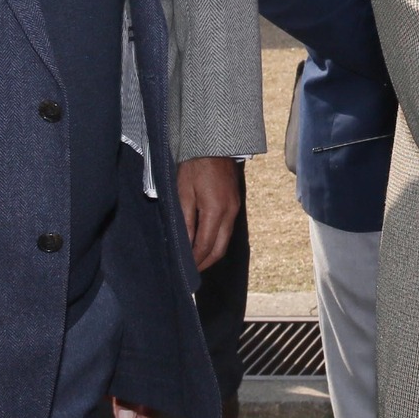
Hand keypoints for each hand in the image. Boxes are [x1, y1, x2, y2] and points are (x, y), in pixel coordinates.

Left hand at [178, 156, 240, 271]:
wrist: (214, 145)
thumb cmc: (194, 167)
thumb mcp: (183, 193)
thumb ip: (185, 222)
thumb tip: (184, 245)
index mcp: (215, 211)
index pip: (205, 246)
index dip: (194, 261)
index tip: (184, 271)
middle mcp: (230, 213)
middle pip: (220, 249)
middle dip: (205, 263)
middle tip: (190, 272)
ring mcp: (235, 208)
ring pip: (225, 241)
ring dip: (211, 253)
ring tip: (195, 260)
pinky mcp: (235, 204)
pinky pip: (227, 230)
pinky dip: (216, 241)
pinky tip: (204, 242)